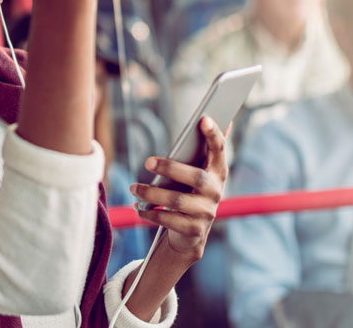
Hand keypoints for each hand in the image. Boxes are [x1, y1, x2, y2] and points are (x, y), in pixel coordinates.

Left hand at [131, 116, 229, 260]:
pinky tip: (138, 207)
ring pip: (177, 200)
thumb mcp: (198, 173)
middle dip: (170, 168)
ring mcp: (206, 212)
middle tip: (147, 162)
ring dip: (151, 193)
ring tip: (133, 188)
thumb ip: (202, 151)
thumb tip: (214, 119)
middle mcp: (215, 192)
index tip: (204, 119)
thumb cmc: (190, 193)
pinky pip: (168, 220)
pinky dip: (149, 213)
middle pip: (195, 177)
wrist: (191, 233)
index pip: (219, 150)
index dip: (213, 135)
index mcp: (217, 172)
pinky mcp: (193, 230)